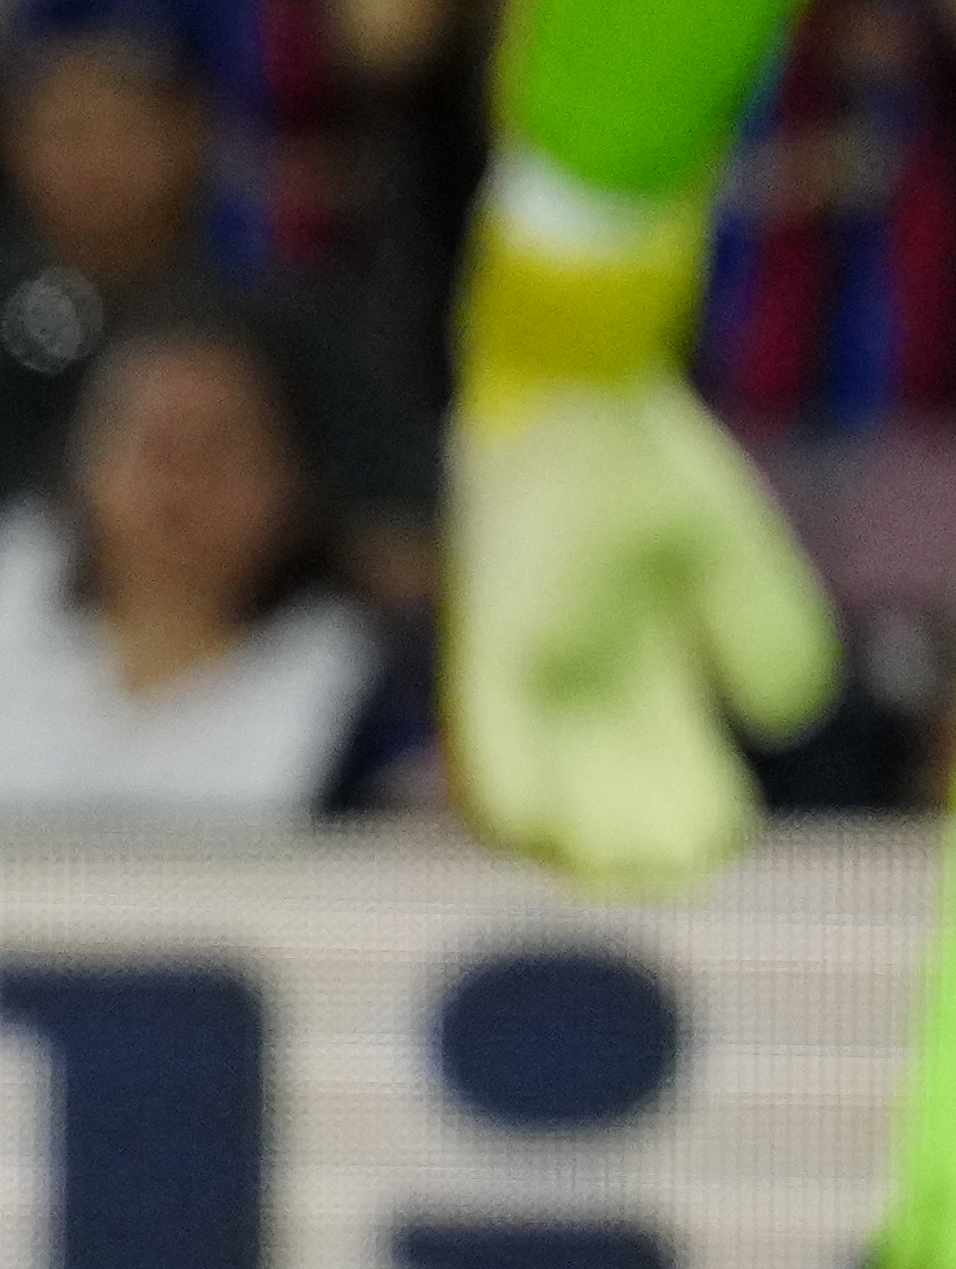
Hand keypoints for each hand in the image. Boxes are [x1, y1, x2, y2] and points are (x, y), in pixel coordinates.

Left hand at [445, 374, 836, 891]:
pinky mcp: (486, 637)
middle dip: (640, 852)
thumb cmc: (645, 464)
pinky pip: (485, 733)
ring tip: (614, 873)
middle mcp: (582, 685)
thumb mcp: (726, 555)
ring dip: (573, 843)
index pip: (673, 778)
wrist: (576, 388)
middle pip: (609, 801)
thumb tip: (783, 727)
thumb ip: (766, 633)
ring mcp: (528, 667)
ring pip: (542, 788)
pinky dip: (506, 785)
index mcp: (649, 671)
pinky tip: (533, 832)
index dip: (697, 826)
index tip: (723, 847)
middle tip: (671, 880)